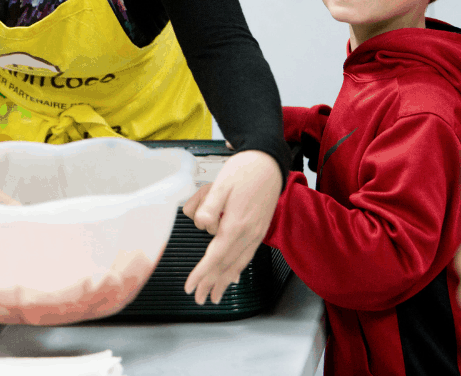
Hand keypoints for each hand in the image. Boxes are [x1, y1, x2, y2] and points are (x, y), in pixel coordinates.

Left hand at [182, 149, 282, 304]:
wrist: (268, 163)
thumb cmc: (243, 170)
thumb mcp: (220, 183)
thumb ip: (209, 205)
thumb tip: (202, 223)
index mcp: (236, 223)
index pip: (216, 256)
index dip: (203, 274)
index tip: (191, 286)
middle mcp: (249, 233)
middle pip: (227, 265)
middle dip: (212, 283)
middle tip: (199, 299)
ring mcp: (256, 232)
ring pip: (238, 263)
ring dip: (225, 281)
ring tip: (216, 296)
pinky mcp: (260, 229)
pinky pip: (247, 255)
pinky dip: (238, 269)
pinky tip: (234, 277)